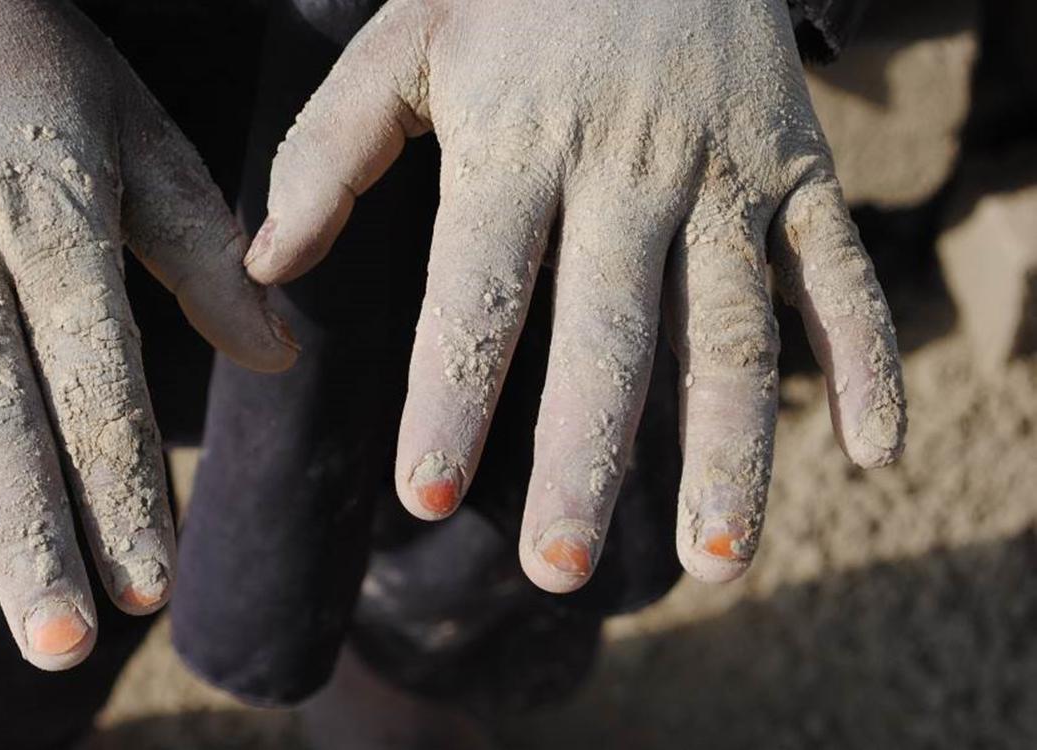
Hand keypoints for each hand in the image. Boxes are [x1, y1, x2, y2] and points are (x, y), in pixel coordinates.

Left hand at [245, 0, 904, 590]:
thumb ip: (331, 151)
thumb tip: (265, 266)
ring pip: (735, 327)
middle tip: (560, 570)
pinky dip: (870, 356)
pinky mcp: (800, 168)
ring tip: (717, 561)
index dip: (452, 397)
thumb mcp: (403, 40)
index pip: (479, 291)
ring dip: (732, 449)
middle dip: (586, 459)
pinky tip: (871, 453)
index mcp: (520, 143)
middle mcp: (630, 169)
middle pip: (609, 336)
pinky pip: (841, 270)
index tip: (425, 498)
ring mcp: (726, 173)